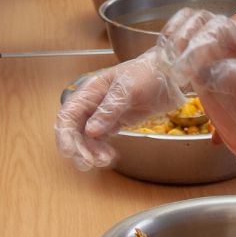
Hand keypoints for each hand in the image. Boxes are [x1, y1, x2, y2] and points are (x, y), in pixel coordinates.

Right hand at [54, 50, 185, 169]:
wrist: (170, 75)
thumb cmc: (147, 73)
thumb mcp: (128, 89)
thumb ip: (109, 109)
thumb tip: (91, 130)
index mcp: (90, 91)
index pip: (68, 115)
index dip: (65, 134)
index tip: (69, 151)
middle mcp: (93, 104)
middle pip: (75, 130)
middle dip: (78, 148)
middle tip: (88, 163)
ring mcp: (103, 115)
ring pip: (87, 139)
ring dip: (90, 152)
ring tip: (103, 161)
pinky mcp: (115, 123)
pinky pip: (101, 141)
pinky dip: (101, 151)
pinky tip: (109, 157)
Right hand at [157, 11, 235, 177]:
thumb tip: (205, 72)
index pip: (222, 27)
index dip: (203, 41)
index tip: (191, 66)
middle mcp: (232, 44)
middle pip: (200, 23)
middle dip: (184, 39)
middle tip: (177, 67)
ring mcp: (215, 58)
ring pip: (188, 34)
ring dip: (173, 44)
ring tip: (169, 67)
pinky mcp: (201, 74)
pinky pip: (181, 56)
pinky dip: (169, 58)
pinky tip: (167, 72)